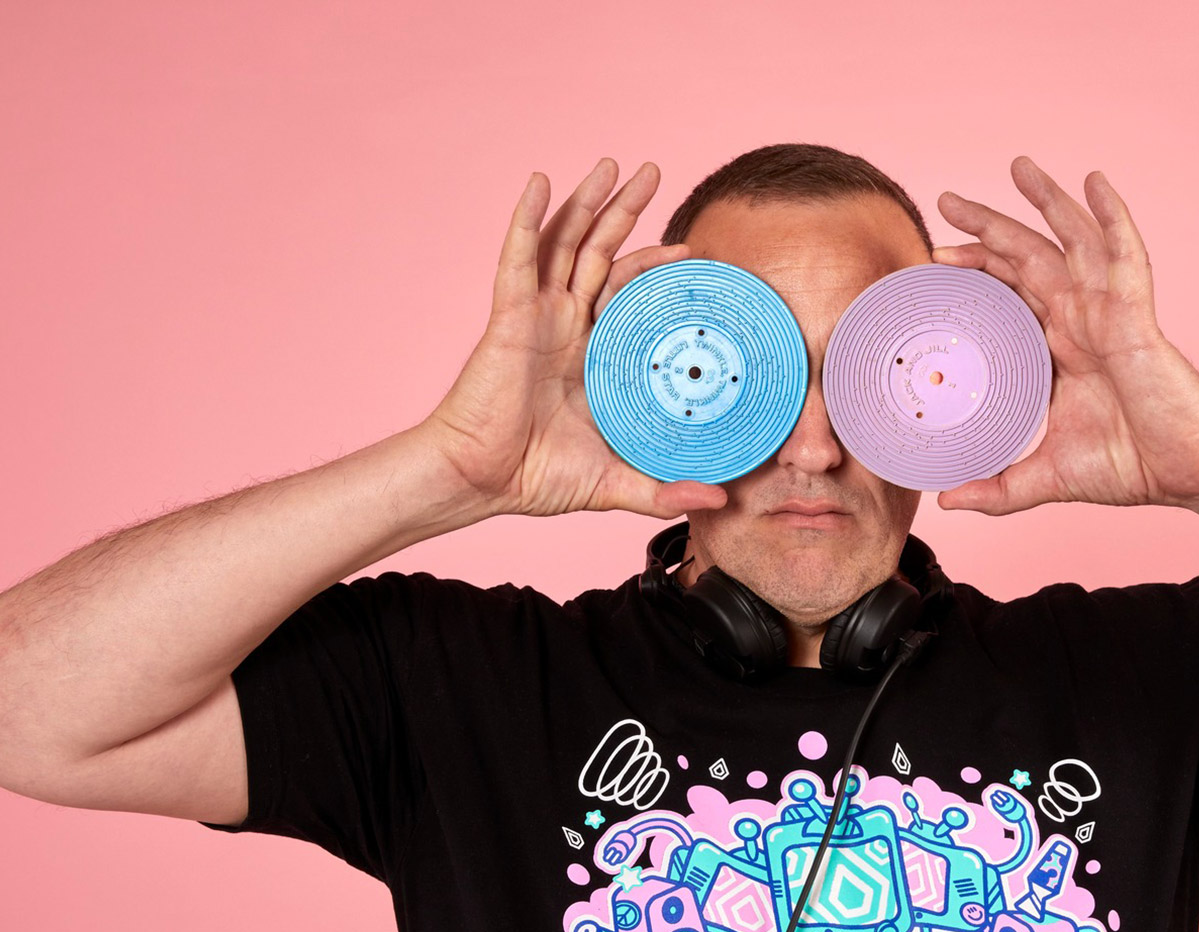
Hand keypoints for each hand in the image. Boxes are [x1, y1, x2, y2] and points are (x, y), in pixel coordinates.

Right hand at [419, 158, 728, 518]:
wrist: (480, 480)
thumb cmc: (535, 477)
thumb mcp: (615, 482)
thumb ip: (664, 489)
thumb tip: (719, 500)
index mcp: (592, 354)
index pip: (629, 294)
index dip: (657, 270)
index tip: (697, 255)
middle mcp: (566, 325)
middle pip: (601, 252)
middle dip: (625, 211)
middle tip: (655, 172)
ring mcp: (537, 316)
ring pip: (566, 243)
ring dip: (587, 202)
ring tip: (611, 163)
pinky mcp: (509, 316)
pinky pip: (518, 258)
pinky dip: (527, 218)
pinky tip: (541, 182)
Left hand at [931, 156, 1198, 522]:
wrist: (1191, 472)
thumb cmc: (1134, 465)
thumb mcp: (1047, 477)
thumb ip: (997, 489)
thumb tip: (945, 499)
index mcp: (1060, 347)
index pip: (1008, 295)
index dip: (973, 274)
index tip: (930, 263)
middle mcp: (1082, 321)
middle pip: (1028, 258)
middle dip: (988, 226)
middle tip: (946, 202)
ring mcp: (1110, 313)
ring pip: (1072, 242)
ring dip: (1046, 202)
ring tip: (1017, 167)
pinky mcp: (1137, 317)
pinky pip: (1124, 255)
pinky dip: (1111, 217)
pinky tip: (1095, 182)